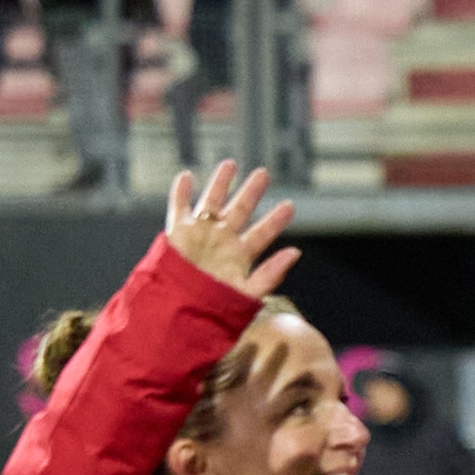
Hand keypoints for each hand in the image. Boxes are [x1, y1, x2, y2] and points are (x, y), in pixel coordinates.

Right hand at [163, 162, 298, 302]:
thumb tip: (296, 252)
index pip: (262, 233)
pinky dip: (180, 192)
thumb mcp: (249, 292)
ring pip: (211, 202)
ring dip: (220, 183)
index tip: (290, 205)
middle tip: (264, 173)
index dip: (275, 220)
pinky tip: (186, 176)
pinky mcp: (178, 233)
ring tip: (230, 164)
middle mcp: (222, 241)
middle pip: (239, 210)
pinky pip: (179, 207)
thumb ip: (272, 273)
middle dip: (251, 192)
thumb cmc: (215, 306)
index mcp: (240, 255)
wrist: (182, 310)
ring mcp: (200, 234)